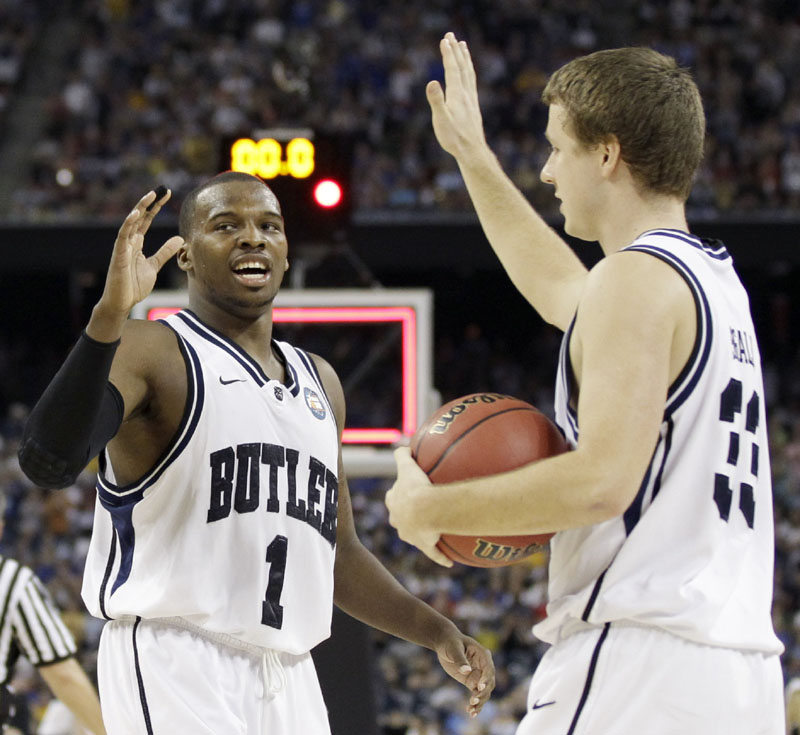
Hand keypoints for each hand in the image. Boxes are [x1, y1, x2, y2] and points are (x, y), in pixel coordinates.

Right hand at [89, 188, 183, 339]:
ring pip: (131, 223)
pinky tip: (135, 215)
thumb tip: (180, 239)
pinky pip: (122, 237)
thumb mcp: (154, 266)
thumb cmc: (134, 284)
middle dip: (150, 202)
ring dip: (140, 208)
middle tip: (162, 189)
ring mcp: (123, 247)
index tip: (167, 193)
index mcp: (137, 242)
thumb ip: (165, 252)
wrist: (122, 303)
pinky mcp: (118, 256)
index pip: (147, 219)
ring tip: (150, 195)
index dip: (156, 206)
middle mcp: (129, 241)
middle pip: (140, 216)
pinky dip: (128, 225)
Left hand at [386, 447, 451, 566]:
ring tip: (432, 535)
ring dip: (423, 536)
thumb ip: (403, 454)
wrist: (424, 511)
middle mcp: (400, 522)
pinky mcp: (425, 545)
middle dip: (406, 517)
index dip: (398, 495)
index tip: (405, 492)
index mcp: (395, 504)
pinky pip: (434, 553)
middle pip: (400, 519)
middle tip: (418, 513)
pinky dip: (440, 557)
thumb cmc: (415, 489)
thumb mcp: (407, 467)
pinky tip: (448, 562)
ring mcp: (412, 536)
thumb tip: (404, 445)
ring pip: (415, 537)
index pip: (392, 498)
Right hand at [426, 32, 486, 158]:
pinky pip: (472, 83)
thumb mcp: (441, 121)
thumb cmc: (454, 139)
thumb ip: (436, 101)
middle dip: (456, 50)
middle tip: (451, 35)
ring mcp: (471, 100)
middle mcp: (466, 94)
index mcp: (457, 95)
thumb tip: (431, 82)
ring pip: (469, 73)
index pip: (453, 69)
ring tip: (463, 46)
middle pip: (462, 67)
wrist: (472, 152)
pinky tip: (468, 73)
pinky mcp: (473, 107)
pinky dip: (469, 72)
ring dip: (465, 58)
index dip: (448, 53)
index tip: (445, 39)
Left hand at [434, 629, 495, 717]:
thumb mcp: (453, 648)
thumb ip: (460, 659)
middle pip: (489, 683)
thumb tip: (466, 671)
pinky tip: (471, 713)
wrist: (444, 643)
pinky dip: (475, 704)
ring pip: (484, 692)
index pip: (488, 669)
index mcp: (483, 655)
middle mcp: (483, 666)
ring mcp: (478, 675)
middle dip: (483, 693)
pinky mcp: (471, 682)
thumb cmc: (450, 642)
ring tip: (471, 710)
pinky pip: (476, 695)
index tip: (479, 687)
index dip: (486, 678)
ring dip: (480, 702)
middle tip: (474, 701)